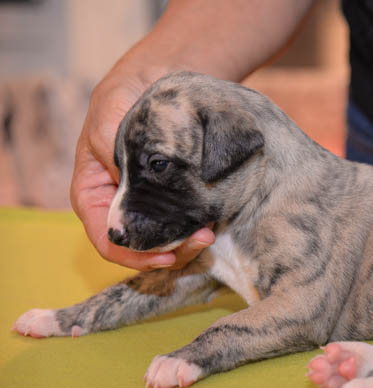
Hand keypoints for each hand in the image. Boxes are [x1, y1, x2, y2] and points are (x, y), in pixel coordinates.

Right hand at [71, 70, 213, 270]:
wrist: (151, 81)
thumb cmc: (120, 102)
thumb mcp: (108, 127)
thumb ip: (116, 159)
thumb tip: (133, 195)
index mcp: (94, 196)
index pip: (109, 241)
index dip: (135, 256)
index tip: (165, 256)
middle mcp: (119, 207)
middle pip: (140, 248)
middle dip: (171, 252)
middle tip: (201, 240)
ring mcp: (146, 205)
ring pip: (162, 241)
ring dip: (186, 244)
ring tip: (209, 233)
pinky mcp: (170, 199)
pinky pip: (180, 224)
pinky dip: (193, 228)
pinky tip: (212, 222)